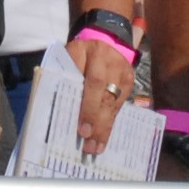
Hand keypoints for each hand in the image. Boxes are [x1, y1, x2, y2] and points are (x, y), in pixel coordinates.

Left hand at [68, 31, 128, 156]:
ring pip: (113, 101)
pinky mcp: (130, 78)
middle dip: (96, 121)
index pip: (91, 81)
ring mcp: (121, 69)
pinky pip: (120, 104)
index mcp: (85, 50)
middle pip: (104, 94)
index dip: (88, 106)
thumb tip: (58, 113)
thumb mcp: (65, 59)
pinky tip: (103, 138)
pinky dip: (110, 122)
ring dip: (104, 127)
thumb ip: (63, 80)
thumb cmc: (76, 56)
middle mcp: (107, 59)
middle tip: (88, 143)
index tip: (82, 129)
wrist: (103, 40)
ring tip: (95, 148)